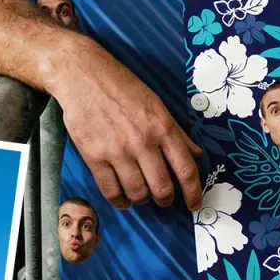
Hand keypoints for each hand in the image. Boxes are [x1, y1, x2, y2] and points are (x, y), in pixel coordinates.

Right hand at [53, 37, 202, 210]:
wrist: (84, 75)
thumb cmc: (121, 85)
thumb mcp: (156, 103)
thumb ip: (177, 131)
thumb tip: (196, 154)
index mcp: (162, 126)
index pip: (185, 169)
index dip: (193, 192)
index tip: (194, 204)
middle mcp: (142, 141)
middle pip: (162, 188)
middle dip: (166, 199)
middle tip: (164, 199)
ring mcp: (117, 150)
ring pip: (138, 193)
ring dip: (143, 199)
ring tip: (142, 194)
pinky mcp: (94, 156)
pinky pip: (111, 191)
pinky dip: (120, 201)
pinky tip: (123, 198)